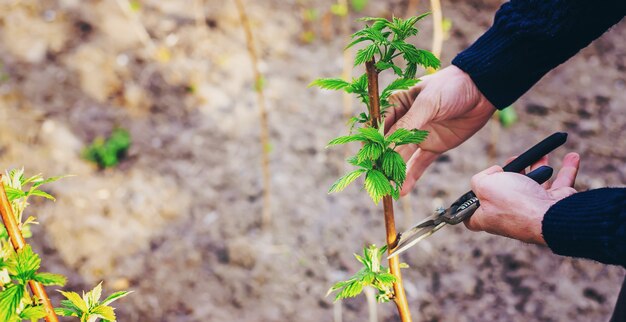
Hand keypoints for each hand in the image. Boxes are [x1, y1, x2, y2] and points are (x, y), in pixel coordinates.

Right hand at [385, 65, 495, 195]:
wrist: (483, 90)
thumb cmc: (452, 86)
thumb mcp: (428, 103)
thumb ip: (408, 125)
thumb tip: (387, 146)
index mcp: (397, 105)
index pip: (379, 127)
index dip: (372, 144)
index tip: (368, 160)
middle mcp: (404, 122)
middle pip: (388, 145)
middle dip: (382, 162)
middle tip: (377, 179)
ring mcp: (418, 136)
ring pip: (402, 157)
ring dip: (395, 172)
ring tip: (388, 189)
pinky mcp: (433, 147)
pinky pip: (419, 164)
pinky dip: (411, 177)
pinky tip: (402, 190)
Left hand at [465, 152, 580, 244]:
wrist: (551, 217)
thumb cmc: (515, 203)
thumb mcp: (484, 186)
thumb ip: (479, 179)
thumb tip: (493, 173)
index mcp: (489, 217)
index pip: (472, 218)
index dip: (469, 205)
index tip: (474, 191)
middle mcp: (511, 216)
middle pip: (507, 194)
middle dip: (511, 173)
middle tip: (513, 161)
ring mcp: (535, 211)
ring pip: (536, 186)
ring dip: (539, 168)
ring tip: (541, 156)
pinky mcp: (555, 205)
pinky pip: (561, 184)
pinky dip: (567, 169)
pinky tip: (572, 156)